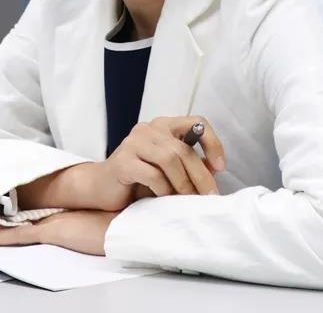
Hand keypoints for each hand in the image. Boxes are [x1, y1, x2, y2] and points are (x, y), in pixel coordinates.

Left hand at [0, 211, 118, 255]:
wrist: (129, 220)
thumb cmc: (120, 222)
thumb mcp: (97, 223)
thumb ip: (85, 222)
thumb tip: (84, 224)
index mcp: (60, 213)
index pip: (25, 215)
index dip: (5, 216)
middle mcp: (50, 214)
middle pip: (11, 219)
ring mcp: (49, 221)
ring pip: (7, 227)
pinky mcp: (51, 231)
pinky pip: (17, 236)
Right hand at [98, 116, 224, 205]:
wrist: (102, 188)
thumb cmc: (138, 180)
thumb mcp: (169, 170)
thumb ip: (189, 165)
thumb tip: (214, 170)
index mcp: (163, 126)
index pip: (196, 122)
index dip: (213, 143)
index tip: (220, 167)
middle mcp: (148, 129)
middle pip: (184, 149)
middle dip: (201, 176)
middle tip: (209, 196)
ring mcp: (134, 143)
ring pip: (170, 159)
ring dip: (184, 184)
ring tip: (188, 201)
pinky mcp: (123, 161)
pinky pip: (152, 175)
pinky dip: (164, 189)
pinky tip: (165, 199)